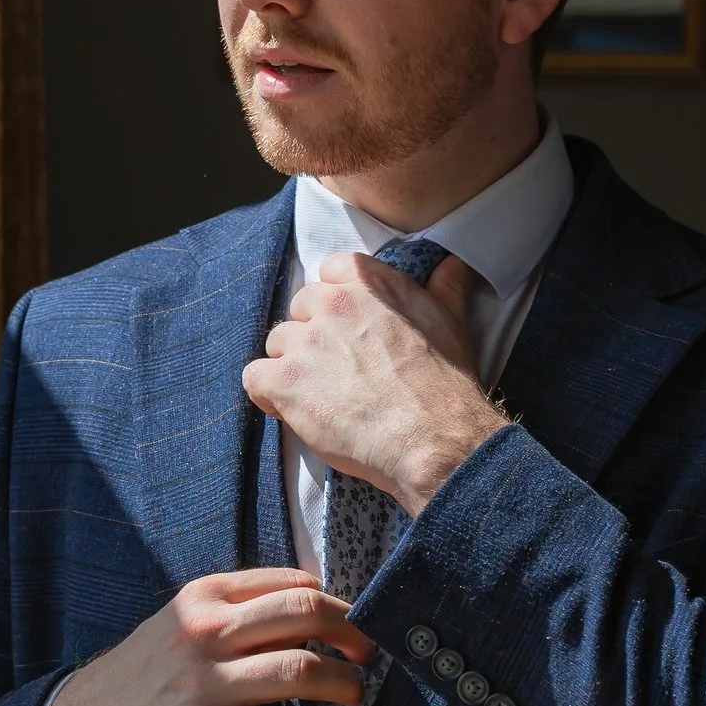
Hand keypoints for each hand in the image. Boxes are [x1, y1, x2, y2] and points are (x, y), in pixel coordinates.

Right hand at [40, 567, 375, 705]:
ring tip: (354, 699)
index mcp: (202, 599)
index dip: (339, 604)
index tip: (358, 624)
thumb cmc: (144, 676)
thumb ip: (235, 611)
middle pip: (305, 616)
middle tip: (369, 657)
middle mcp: (203, 635)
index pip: (291, 585)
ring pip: (300, 673)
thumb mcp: (179, 624)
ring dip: (344, 687)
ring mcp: (201, 688)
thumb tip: (314, 604)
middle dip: (353, 635)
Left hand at [241, 250, 507, 514]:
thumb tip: (451, 266)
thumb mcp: (451, 323)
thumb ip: (444, 288)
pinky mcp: (285, 380)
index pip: (331, 271)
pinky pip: (254, 377)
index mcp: (370, 284)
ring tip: (320, 396)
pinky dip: (266, 394)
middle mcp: (334, 303)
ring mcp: (306, 341)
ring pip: (277, 343)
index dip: (334, 303)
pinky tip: (289, 410)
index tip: (346, 328)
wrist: (433, 439)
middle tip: (337, 370)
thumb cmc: (444, 384)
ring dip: (291, 367)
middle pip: (300, 308)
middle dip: (313, 336)